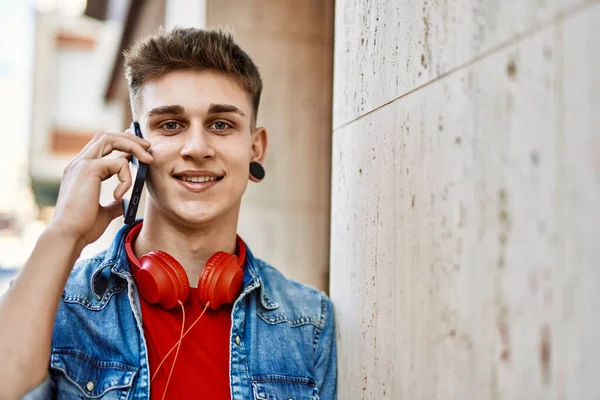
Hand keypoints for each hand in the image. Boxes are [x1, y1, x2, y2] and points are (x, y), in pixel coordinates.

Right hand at [48, 131, 152, 246]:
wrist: (69, 236)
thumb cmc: (82, 228)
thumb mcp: (103, 212)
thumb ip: (113, 203)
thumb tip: (124, 202)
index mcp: (80, 171)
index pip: (100, 145)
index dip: (120, 143)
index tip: (138, 148)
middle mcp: (78, 163)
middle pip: (106, 136)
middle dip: (129, 138)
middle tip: (148, 147)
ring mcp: (82, 163)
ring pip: (111, 139)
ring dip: (133, 146)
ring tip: (148, 160)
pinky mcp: (89, 169)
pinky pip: (119, 163)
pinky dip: (126, 178)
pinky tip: (119, 197)